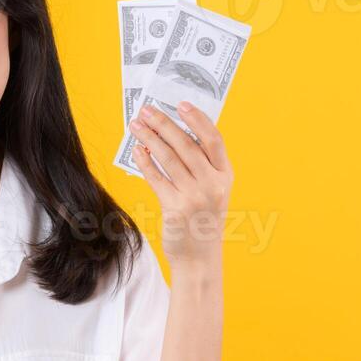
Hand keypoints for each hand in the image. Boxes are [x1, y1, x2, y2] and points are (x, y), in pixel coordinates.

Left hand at [128, 101, 233, 265]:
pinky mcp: (174, 208)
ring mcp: (194, 197)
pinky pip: (156, 179)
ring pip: (168, 159)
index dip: (198, 120)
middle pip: (186, 146)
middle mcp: (212, 185)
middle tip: (147, 110)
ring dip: (149, 138)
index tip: (181, 104)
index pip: (214, 140)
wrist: (199, 257)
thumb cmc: (203, 219)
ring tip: (136, 125)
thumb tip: (173, 134)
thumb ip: (201, 166)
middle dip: (164, 124)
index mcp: (225, 176)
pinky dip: (144, 162)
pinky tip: (136, 150)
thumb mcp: (213, 191)